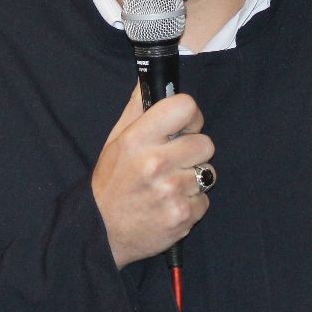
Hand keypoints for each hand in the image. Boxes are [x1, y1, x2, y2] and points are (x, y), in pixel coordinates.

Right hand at [92, 85, 213, 267]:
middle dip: (193, 151)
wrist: (102, 232)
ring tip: (169, 185)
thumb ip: (137, 109)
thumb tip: (150, 79)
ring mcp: (170, 191)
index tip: (183, 127)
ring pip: (208, 173)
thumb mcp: (116, 141)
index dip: (190, 116)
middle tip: (174, 161)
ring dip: (193, 179)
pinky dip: (192, 203)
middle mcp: (155, 163)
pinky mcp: (182, 216)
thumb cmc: (111, 183)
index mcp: (138, 139)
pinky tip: (170, 204)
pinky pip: (205, 200)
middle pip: (205, 142)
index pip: (186, 107)